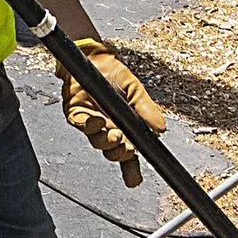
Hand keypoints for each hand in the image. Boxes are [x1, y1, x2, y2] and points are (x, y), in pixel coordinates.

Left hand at [59, 37, 156, 187]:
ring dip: (107, 143)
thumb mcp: (136, 90)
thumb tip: (161, 129)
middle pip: (115, 153)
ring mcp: (92, 123)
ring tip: (115, 134)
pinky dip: (90, 127)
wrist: (94, 57)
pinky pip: (82, 126)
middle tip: (127, 148)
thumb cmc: (114, 74)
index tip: (135, 181)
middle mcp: (108, 128)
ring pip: (99, 143)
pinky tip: (98, 122)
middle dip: (121, 155)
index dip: (131, 170)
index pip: (130, 155)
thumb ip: (146, 109)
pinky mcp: (76, 114)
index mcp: (125, 127)